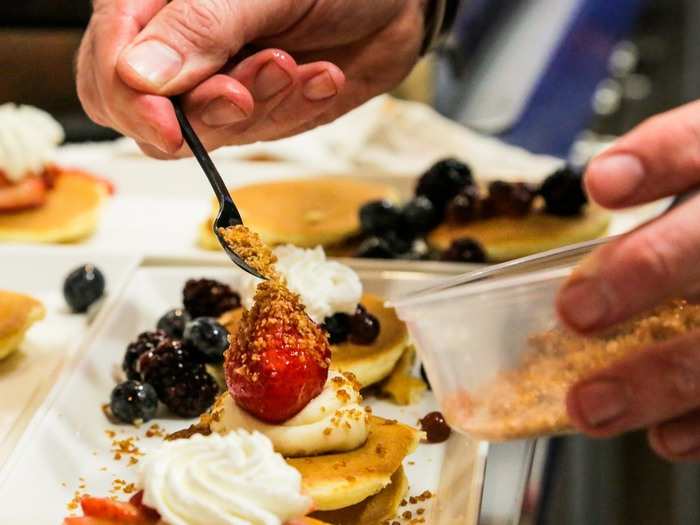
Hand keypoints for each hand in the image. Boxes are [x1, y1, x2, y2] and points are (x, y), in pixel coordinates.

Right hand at [76, 0, 425, 156]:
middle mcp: (180, 47)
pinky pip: (259, 133)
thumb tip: (139, 77)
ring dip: (258, 106)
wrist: (392, 3)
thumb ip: (202, 28)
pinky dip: (292, 110)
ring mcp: (218, 81)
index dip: (131, 104)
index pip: (108, 68)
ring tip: (295, 68)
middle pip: (147, 114)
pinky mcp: (258, 108)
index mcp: (158, 4)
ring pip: (207, 131)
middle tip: (245, 92)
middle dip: (203, 113)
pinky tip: (321, 77)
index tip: (169, 126)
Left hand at [556, 101, 699, 460]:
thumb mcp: (684, 189)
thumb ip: (642, 201)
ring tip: (590, 405)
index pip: (698, 144)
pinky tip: (663, 434)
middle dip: (647, 270)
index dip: (656, 159)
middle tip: (577, 312)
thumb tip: (559, 259)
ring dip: (659, 377)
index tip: (603, 182)